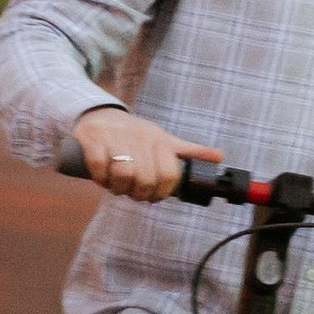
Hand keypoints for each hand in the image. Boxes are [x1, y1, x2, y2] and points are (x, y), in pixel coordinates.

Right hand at [74, 105, 220, 202]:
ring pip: (123, 173)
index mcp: (160, 139)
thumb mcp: (164, 140)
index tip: (153, 197)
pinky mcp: (93, 138)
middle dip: (138, 194)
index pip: (170, 174)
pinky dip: (100, 178)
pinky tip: (102, 178)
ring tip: (117, 186)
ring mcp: (115, 136)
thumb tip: (220, 157)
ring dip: (119, 188)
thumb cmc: (135, 135)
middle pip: (146, 179)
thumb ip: (189, 151)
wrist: (100, 115)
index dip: (162, 193)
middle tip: (132, 193)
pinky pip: (99, 166)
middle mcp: (140, 136)